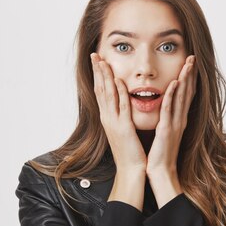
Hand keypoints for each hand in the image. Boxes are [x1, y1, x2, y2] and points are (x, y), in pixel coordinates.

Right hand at [90, 53, 146, 173]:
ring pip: (108, 95)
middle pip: (100, 90)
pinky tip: (119, 80)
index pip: (100, 92)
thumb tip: (120, 106)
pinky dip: (120, 93)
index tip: (97, 61)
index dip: (98, 76)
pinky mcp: (124, 128)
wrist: (131, 170)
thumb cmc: (129, 152)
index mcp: (108, 119)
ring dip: (106, 77)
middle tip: (94, 55)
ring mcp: (114, 123)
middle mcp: (107, 119)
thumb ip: (121, 117)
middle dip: (98, 71)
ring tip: (103, 61)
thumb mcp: (123, 131)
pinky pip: (121, 107)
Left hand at [146, 55, 197, 205]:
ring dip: (184, 80)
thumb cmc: (161, 154)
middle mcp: (180, 119)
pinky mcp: (166, 129)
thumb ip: (169, 121)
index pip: (186, 95)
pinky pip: (169, 109)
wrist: (160, 171)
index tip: (190, 65)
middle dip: (190, 75)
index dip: (189, 79)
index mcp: (179, 120)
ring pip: (181, 97)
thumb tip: (169, 113)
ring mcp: (175, 124)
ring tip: (187, 64)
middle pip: (187, 93)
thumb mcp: (166, 134)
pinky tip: (173, 83)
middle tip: (193, 58)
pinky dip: (172, 95)